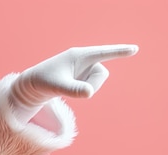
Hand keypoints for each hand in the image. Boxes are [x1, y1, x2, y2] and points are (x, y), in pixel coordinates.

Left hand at [11, 44, 138, 111]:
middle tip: (74, 89)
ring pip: (98, 81)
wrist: (33, 85)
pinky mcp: (82, 76)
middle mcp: (84, 59)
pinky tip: (70, 87)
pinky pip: (92, 85)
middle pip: (102, 74)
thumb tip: (90, 93)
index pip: (103, 52)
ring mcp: (84, 68)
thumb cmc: (44, 82)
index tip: (134, 49)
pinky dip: (84, 91)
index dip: (119, 51)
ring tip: (68, 87)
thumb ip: (74, 90)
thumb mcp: (57, 87)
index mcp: (78, 55)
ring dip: (87, 89)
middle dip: (93, 85)